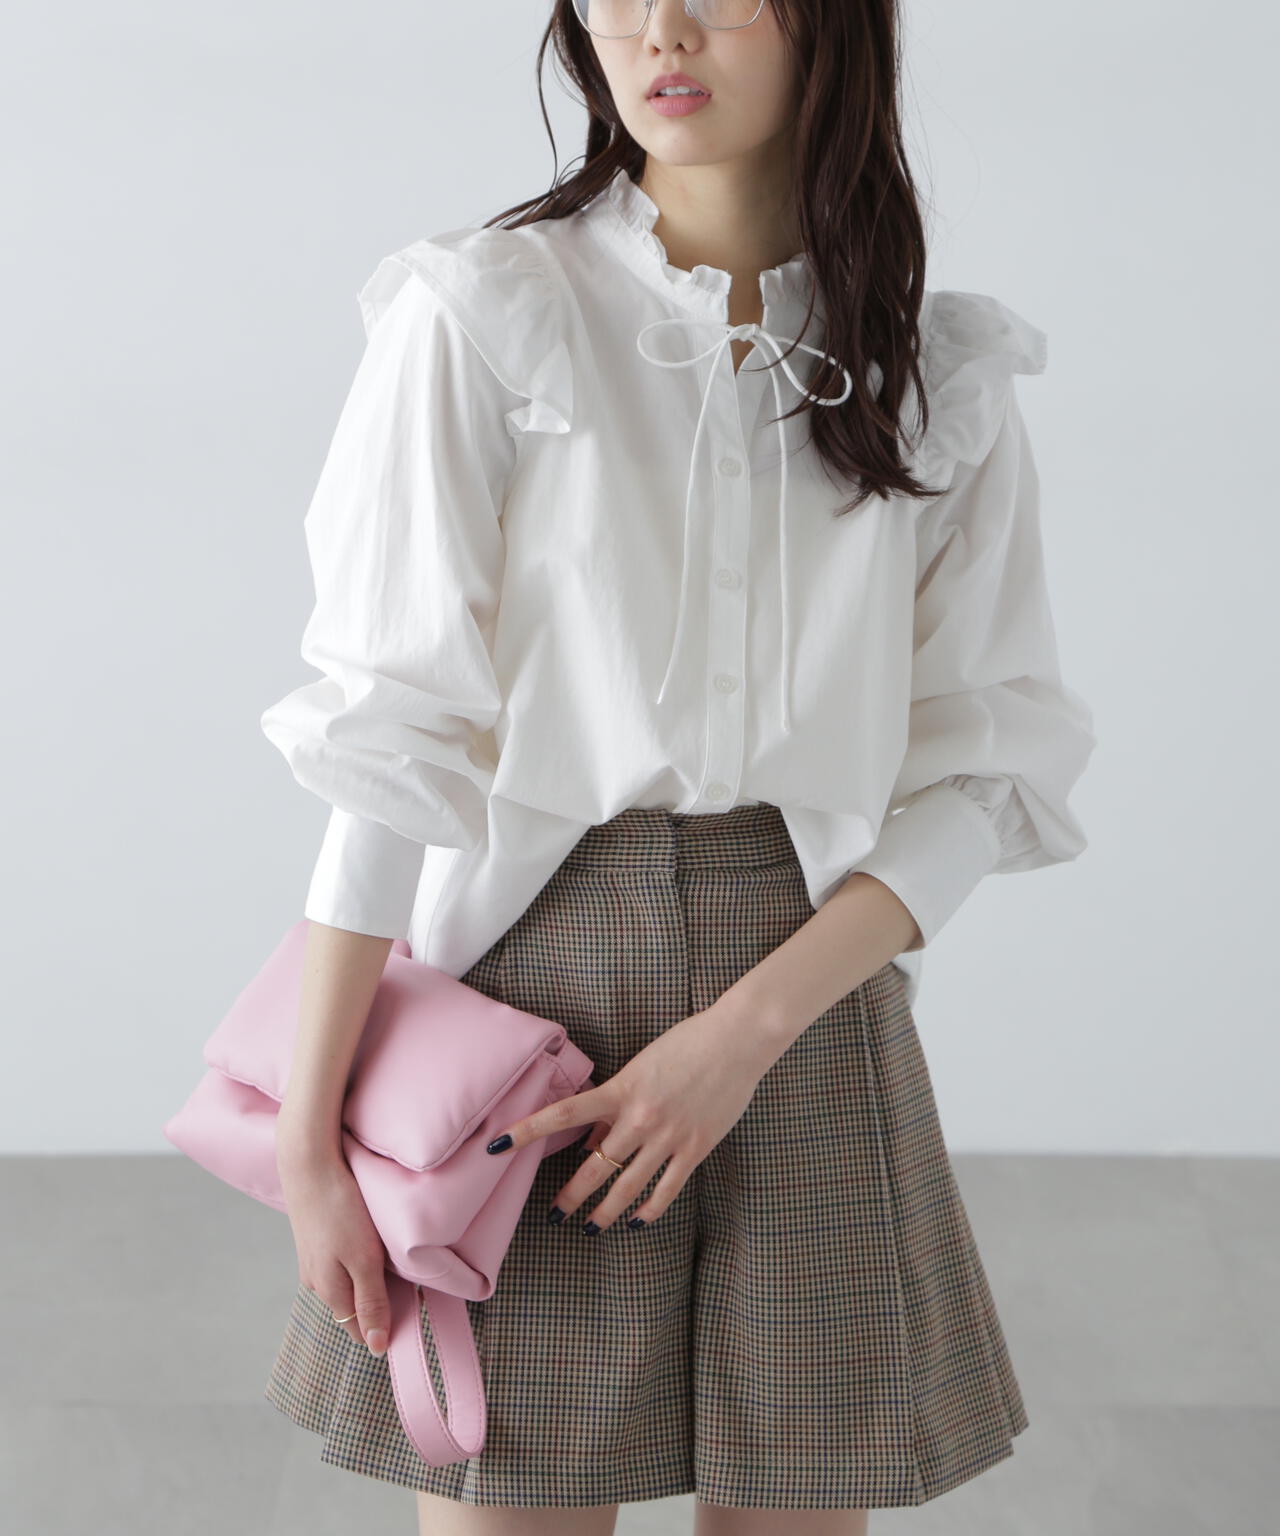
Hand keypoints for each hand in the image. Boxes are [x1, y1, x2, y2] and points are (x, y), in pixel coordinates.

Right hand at [276, 1145, 391, 1357]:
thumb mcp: (363, 1259)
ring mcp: (312, 1260)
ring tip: (392, 1262)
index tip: (412, 1314)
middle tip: (410, 1284)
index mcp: (330, 1291)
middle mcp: (317, 1282)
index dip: (384, 1327)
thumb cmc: (340, 1210)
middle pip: (353, 1307)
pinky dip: (357, 1260)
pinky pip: (340, 1263)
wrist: (309, 1164)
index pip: (359, 1329)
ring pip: (346, 1283)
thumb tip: (377, 1348)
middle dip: (379, 1303)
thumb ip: (371, 1302)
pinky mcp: (314, 1240)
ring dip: (368, 1280)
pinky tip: (370, 1243)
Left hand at [485, 1002, 774, 1231]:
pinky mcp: (695, 1148)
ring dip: (606, 1212)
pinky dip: (649, 1210)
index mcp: (620, 1090)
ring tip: (591, 1228)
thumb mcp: (641, 1067)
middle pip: (594, 1167)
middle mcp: (639, 1118)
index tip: (497, 1146)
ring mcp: (668, 1136)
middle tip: (554, 1214)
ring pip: (628, 1187)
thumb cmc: (687, 1044)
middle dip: (571, 1196)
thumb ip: (615, 1103)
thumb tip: (592, 1141)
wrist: (737, 1040)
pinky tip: (637, 1221)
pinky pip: (666, 1189)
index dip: (526, 1131)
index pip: (562, 1114)